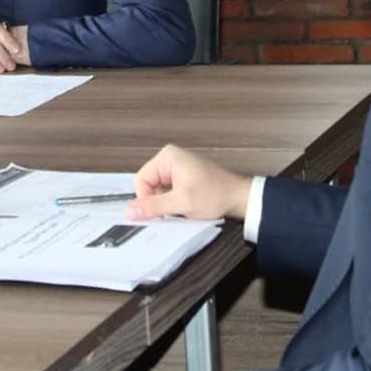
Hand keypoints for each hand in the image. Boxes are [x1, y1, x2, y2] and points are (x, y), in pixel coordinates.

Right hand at [125, 144, 251, 221]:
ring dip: (166, 202)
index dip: (145, 199)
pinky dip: (173, 201)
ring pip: (158, 190)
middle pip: (148, 184)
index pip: (141, 180)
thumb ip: (154, 207)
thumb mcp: (181, 203)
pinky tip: (185, 206)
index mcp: (167, 157)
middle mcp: (170, 158)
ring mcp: (177, 167)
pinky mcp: (183, 176)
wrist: (239, 198)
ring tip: (182, 208)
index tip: (156, 213)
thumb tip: (130, 211)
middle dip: (157, 201)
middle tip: (172, 211)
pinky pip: (167, 190)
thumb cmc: (216, 195)